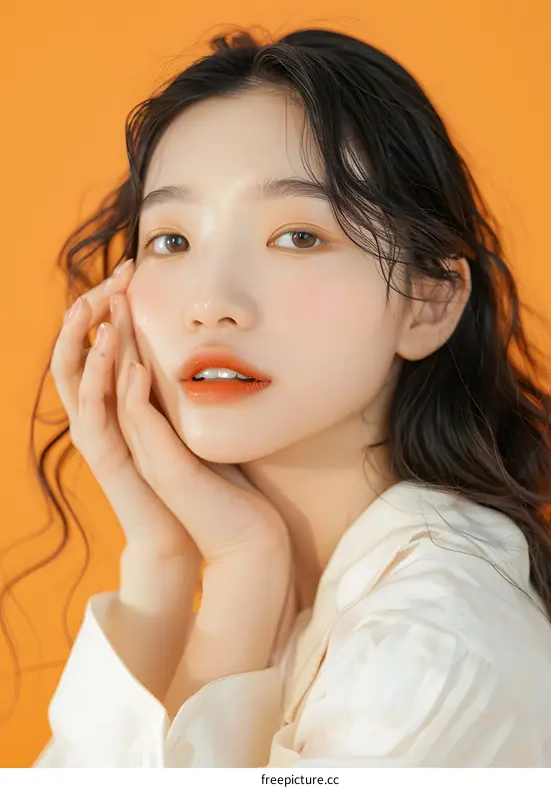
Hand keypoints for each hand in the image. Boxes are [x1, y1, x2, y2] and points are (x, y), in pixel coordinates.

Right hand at [50, 259, 197, 560]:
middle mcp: (105, 422)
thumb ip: (181, 389)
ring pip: (79, 385)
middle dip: (90, 312)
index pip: (98, 347)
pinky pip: (105, 420)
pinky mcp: (122, 466)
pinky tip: (120, 357)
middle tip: (113, 273)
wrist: (217, 538)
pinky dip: (110, 385)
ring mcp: (108, 445)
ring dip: (86, 343)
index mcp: (119, 409)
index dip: (109, 306)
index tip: (132, 268)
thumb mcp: (191, 419)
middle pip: (77, 357)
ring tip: (93, 305)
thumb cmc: (212, 479)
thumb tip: (198, 349)